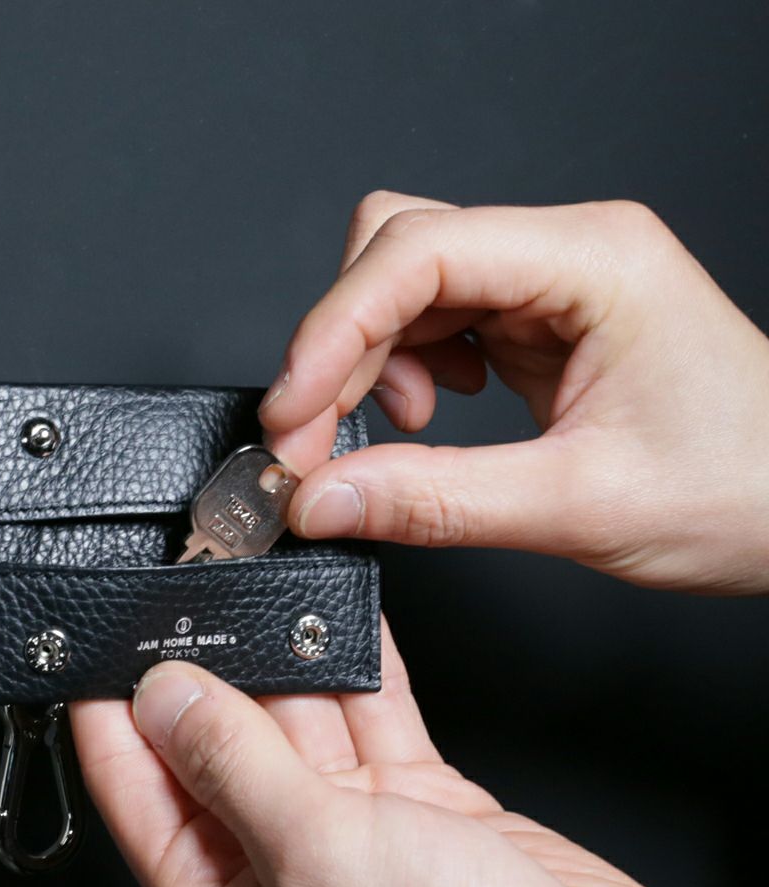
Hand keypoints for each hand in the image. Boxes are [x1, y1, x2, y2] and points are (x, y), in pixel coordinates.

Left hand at [69, 625, 768, 886]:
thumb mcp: (318, 860)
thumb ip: (236, 766)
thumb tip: (164, 698)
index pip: (135, 791)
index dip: (106, 710)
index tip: (94, 638)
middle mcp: (276, 869)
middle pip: (214, 742)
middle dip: (204, 663)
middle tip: (191, 580)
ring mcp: (350, 834)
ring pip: (297, 719)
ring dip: (284, 652)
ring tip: (261, 576)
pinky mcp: (418, 807)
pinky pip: (371, 715)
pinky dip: (358, 664)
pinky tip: (342, 610)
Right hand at [258, 193, 768, 593]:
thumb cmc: (744, 488)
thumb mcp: (578, 505)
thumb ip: (436, 501)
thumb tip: (325, 498)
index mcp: (594, 260)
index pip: (422, 253)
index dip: (335, 329)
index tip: (291, 411)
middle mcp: (566, 254)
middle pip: (398, 258)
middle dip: (339, 351)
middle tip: (309, 444)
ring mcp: (550, 286)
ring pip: (406, 292)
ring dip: (368, 366)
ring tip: (387, 438)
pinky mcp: (538, 325)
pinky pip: (434, 325)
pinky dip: (402, 375)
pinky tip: (427, 418)